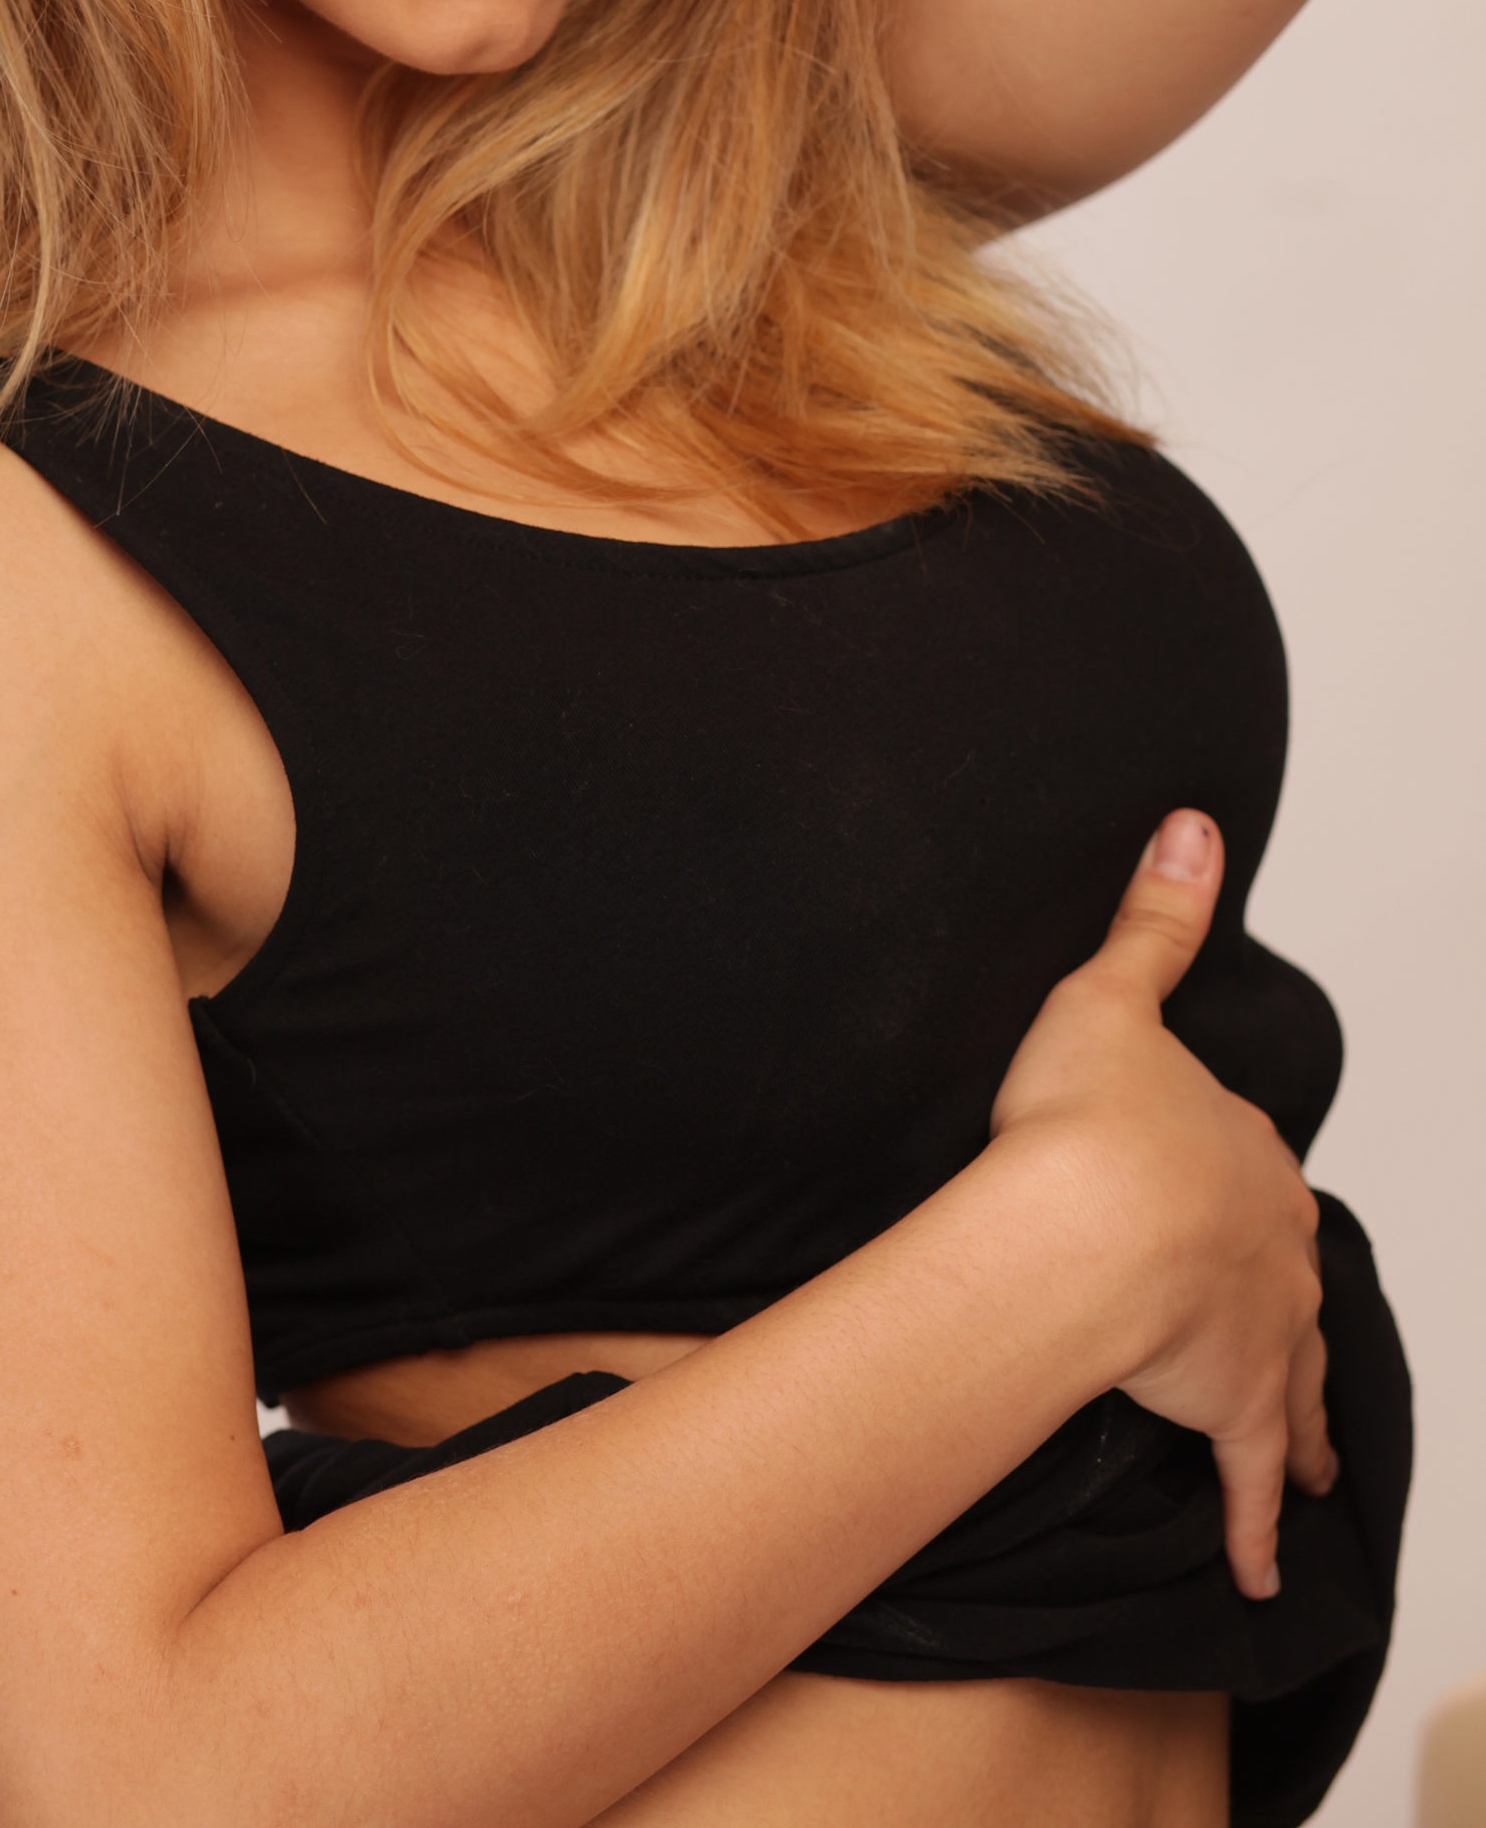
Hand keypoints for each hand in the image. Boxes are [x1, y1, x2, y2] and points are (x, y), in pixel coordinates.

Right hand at [990, 810, 1336, 1600]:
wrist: (1089, 1222)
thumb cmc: (1085, 1117)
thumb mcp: (1109, 994)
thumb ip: (1153, 922)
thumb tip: (1196, 826)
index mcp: (1239, 1150)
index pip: (1245, 1168)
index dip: (1228, 1184)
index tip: (1217, 1199)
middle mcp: (1269, 1243)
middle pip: (1286, 1280)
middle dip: (1281, 1307)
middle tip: (1279, 1337)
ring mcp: (1260, 1332)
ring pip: (1293, 1381)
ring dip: (1298, 1417)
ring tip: (1307, 1460)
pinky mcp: (1230, 1409)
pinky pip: (1249, 1477)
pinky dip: (1254, 1521)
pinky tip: (1255, 1566)